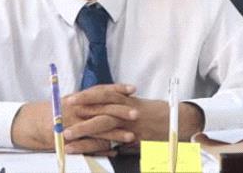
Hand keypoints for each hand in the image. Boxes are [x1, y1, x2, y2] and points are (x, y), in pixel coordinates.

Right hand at [10, 83, 138, 152]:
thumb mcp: (74, 100)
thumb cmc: (59, 110)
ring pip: (98, 130)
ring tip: (131, 137)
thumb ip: (92, 98)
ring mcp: (74, 126)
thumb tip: (115, 94)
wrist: (35, 124)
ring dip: (116, 134)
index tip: (132, 89)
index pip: (100, 91)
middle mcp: (77, 110)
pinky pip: (89, 146)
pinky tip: (115, 151)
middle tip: (136, 114)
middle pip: (102, 110)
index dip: (117, 89)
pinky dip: (103, 149)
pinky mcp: (71, 141)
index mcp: (79, 98)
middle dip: (120, 112)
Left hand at [64, 92, 204, 142]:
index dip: (86, 95)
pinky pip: (113, 142)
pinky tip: (84, 150)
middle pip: (100, 106)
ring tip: (66, 135)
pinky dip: (98, 146)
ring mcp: (130, 124)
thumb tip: (104, 111)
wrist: (180, 122)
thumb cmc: (159, 114)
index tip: (70, 98)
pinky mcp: (135, 138)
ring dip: (83, 130)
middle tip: (62, 110)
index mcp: (127, 100)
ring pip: (103, 124)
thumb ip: (123, 108)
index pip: (103, 93)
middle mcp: (127, 109)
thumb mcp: (140, 107)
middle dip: (80, 108)